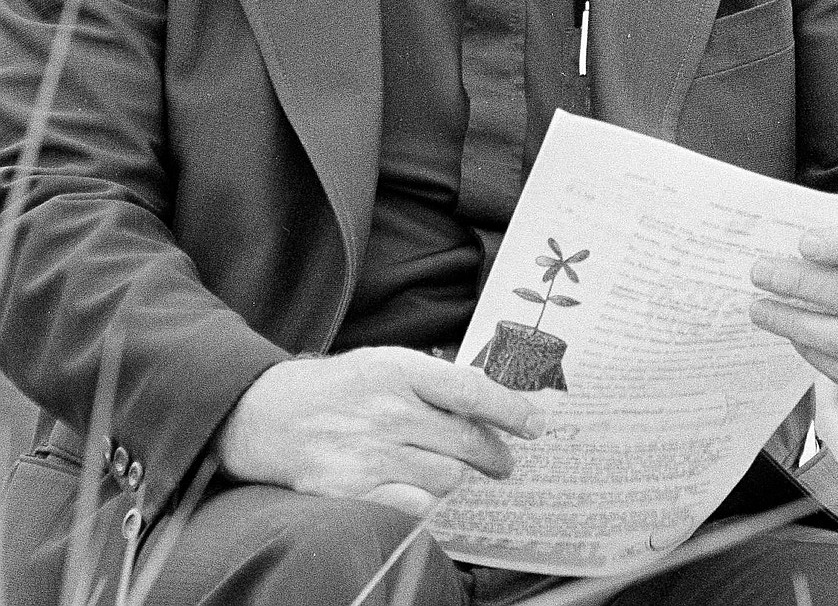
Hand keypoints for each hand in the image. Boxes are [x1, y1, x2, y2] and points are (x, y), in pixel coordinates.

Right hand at [216, 347, 544, 518]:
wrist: (268, 414)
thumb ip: (433, 379)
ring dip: (459, 477)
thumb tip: (487, 397)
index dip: (510, 409)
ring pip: (447, 478)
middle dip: (495, 455)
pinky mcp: (353, 491)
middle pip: (466, 442)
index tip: (536, 424)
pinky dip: (427, 502)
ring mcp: (370, 454)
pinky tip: (421, 489)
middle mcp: (388, 411)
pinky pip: (415, 508)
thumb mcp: (384, 363)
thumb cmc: (337, 387)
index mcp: (398, 370)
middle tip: (505, 462)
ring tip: (455, 471)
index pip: (470, 391)